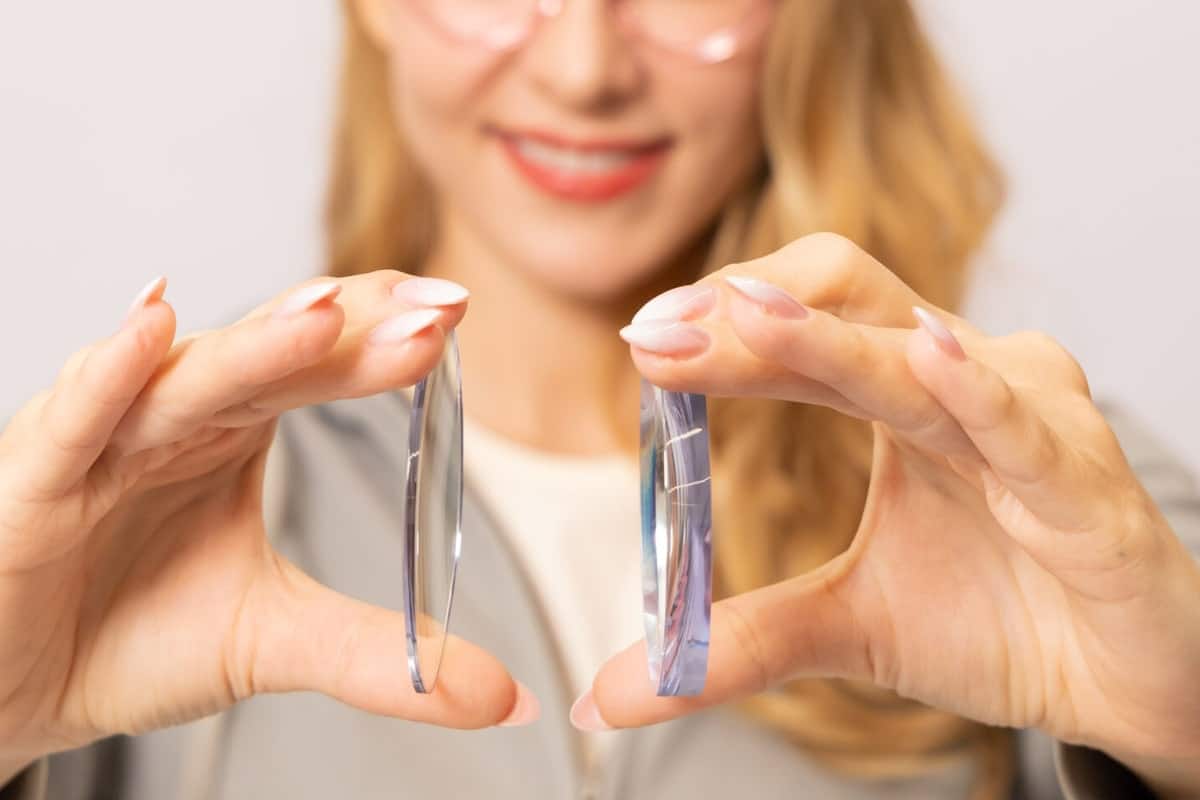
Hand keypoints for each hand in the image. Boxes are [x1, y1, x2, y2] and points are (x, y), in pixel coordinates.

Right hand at [0, 273, 535, 782]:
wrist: (18, 690)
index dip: (384, 337)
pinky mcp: (34, 481)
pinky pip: (74, 420)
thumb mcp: (274, 639)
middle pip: (272, 352)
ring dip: (255, 341)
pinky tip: (152, 329)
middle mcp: (178, 415)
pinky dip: (110, 377)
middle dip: (351, 328)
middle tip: (433, 309)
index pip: (321, 361)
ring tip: (325, 314)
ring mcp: (106, 439)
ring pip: (186, 375)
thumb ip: (381, 656)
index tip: (458, 315)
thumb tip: (504, 699)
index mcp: (236, 428)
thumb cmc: (130, 636)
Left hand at [586, 234, 1199, 793]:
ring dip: (831, 339)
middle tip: (660, 331)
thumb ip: (742, 636)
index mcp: (906, 391)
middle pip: (852, 301)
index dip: (725, 321)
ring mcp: (1033, 421)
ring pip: (922, 357)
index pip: (807, 320)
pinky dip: (975, 393)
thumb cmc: (1000, 621)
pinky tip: (928, 357)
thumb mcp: (848, 626)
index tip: (642, 339)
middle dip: (751, 311)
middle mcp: (968, 378)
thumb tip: (616, 689)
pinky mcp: (1090, 488)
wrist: (1122, 688)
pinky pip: (1025, 431)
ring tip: (746, 319)